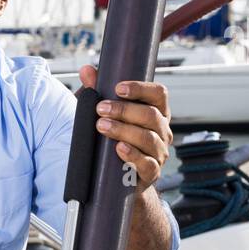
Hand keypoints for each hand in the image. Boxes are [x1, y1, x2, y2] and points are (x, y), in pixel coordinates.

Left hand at [78, 65, 172, 193]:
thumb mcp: (102, 114)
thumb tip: (87, 70)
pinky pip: (148, 164)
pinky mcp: (151, 173)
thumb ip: (96, 91)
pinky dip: (133, 155)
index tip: (119, 88)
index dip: (141, 88)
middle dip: (124, 110)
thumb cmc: (110, 139)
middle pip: (150, 115)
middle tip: (100, 109)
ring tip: (102, 126)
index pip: (159, 94)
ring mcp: (159, 152)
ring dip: (124, 130)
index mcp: (155, 112)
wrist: (113, 179)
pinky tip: (119, 148)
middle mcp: (162, 130)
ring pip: (148, 138)